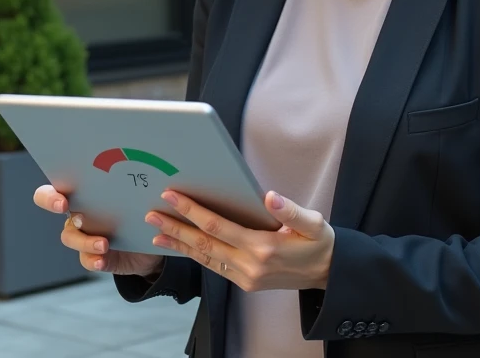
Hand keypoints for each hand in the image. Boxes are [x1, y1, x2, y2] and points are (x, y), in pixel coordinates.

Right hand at [33, 185, 164, 277]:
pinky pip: (87, 259)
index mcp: (86, 192)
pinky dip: (93, 260)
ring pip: (70, 236)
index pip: (56, 187)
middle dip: (55, 205)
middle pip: (54, 204)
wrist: (150, 245)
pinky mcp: (93, 256)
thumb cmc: (141, 212)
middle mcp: (78, 211)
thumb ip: (133, 186)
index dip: (51, 195)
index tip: (63, 202)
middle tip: (77, 216)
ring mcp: (83, 235)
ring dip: (84, 241)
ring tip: (103, 245)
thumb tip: (142, 171)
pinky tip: (102, 260)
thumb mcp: (140, 196)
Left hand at [146, 189, 334, 292]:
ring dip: (179, 245)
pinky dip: (194, 256)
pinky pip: (214, 267)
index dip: (193, 211)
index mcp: (263, 247)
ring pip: (205, 259)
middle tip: (151, 215)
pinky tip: (180, 247)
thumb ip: (290, 211)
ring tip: (155, 234)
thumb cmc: (319, 244)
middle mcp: (250, 265)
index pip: (218, 227)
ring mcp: (245, 277)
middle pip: (204, 244)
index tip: (172, 197)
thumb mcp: (314, 224)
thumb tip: (269, 196)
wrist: (327, 274)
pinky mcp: (245, 283)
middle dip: (176, 228)